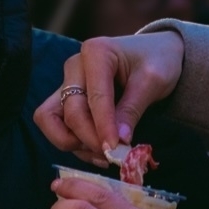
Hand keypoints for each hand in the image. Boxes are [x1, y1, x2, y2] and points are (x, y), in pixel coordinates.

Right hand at [35, 31, 184, 163]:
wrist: (156, 53)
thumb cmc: (157, 60)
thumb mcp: (153, 81)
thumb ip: (133, 109)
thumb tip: (118, 140)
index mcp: (96, 53)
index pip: (94, 97)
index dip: (103, 126)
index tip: (114, 148)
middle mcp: (75, 66)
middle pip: (68, 110)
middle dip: (88, 138)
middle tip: (112, 154)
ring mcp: (68, 82)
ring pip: (50, 119)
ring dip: (73, 143)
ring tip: (103, 155)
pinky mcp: (68, 99)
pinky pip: (59, 125)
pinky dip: (74, 143)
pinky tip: (98, 152)